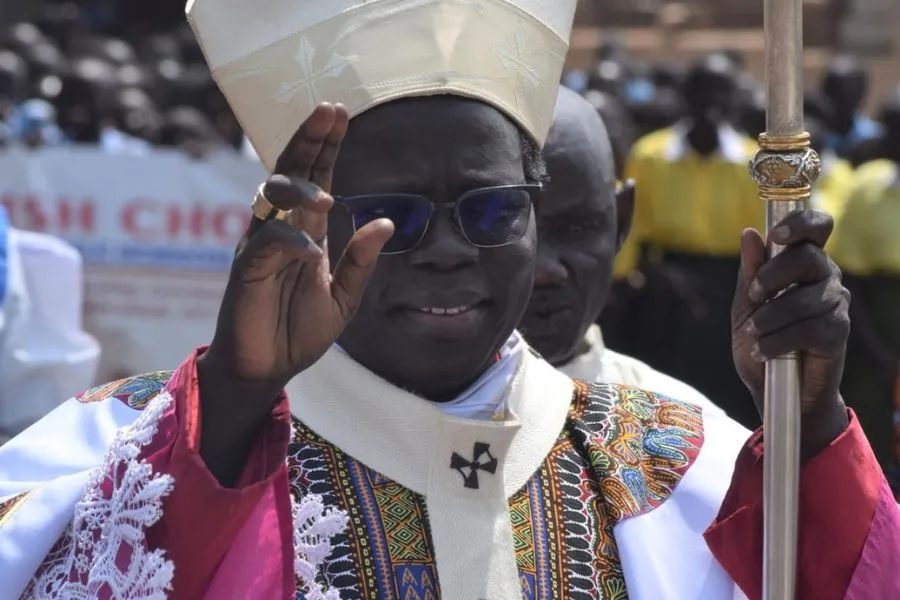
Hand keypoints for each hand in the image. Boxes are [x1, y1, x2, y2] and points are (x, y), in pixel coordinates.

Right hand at [203, 103, 392, 393]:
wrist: (268, 368)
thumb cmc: (300, 330)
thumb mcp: (344, 296)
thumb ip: (361, 260)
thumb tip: (386, 221)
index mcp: (306, 231)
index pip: (315, 176)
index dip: (325, 145)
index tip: (339, 112)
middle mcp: (281, 228)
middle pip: (289, 170)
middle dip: (309, 139)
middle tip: (329, 110)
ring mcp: (260, 245)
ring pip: (271, 196)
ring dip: (299, 189)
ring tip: (326, 198)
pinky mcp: (245, 268)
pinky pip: (265, 242)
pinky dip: (290, 242)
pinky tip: (311, 255)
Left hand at [732, 209, 850, 455]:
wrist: (771, 388)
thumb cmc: (759, 340)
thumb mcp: (745, 306)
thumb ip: (749, 272)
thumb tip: (750, 233)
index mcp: (802, 263)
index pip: (816, 227)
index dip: (801, 223)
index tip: (776, 236)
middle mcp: (825, 277)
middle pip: (809, 256)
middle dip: (774, 273)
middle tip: (755, 295)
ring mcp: (836, 304)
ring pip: (806, 297)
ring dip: (771, 316)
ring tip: (753, 335)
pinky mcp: (838, 334)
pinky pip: (811, 329)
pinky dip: (779, 340)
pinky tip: (764, 351)